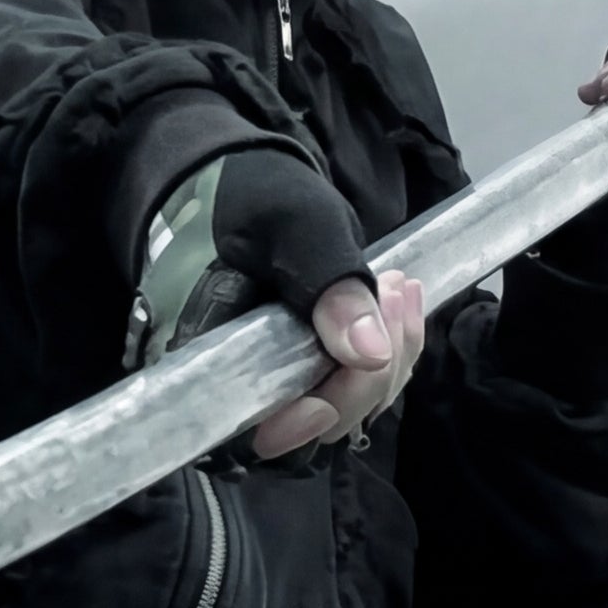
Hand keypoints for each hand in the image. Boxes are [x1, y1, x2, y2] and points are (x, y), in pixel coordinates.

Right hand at [131, 146, 432, 455]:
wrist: (242, 178)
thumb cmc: (249, 195)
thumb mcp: (292, 225)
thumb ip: (328, 283)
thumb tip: (371, 354)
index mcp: (207, 359)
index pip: (253, 429)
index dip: (300, 426)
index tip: (341, 382)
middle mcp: (239, 385)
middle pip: (311, 428)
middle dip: (365, 375)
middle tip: (391, 294)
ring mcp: (279, 379)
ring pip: (344, 410)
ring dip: (388, 360)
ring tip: (399, 288)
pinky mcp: (311, 366)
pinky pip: (358, 383)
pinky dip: (390, 349)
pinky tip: (400, 299)